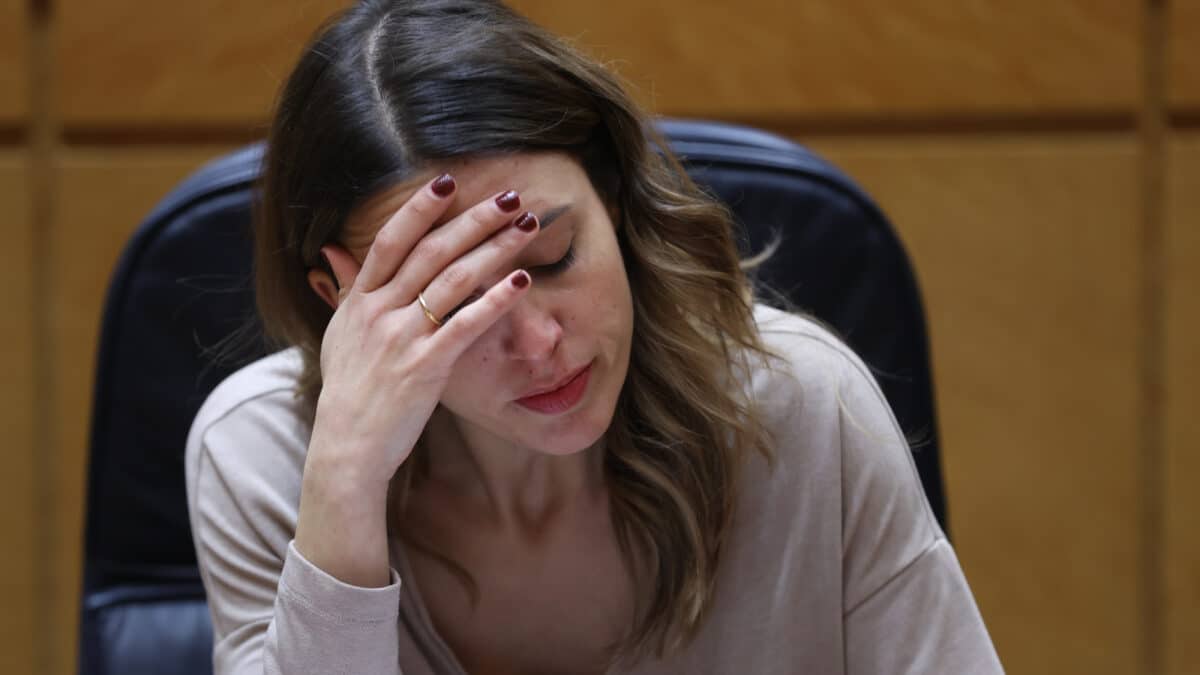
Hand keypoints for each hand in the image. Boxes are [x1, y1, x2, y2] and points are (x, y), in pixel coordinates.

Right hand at [308, 174, 539, 485]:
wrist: (347, 448)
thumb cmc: (349, 393)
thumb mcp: (340, 336)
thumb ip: (345, 291)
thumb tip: (333, 251)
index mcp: (359, 301)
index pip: (391, 242)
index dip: (419, 209)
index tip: (448, 181)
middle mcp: (379, 312)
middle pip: (432, 251)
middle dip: (474, 219)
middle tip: (510, 197)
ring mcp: (402, 338)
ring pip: (454, 280)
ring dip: (495, 249)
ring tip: (527, 227)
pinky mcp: (426, 367)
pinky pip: (465, 324)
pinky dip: (495, 300)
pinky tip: (521, 281)